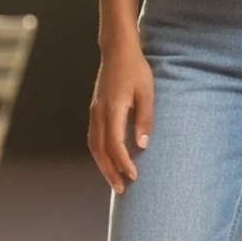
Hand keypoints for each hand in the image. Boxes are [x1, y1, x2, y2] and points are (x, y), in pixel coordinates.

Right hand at [88, 41, 153, 193]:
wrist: (117, 51)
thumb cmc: (136, 70)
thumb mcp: (147, 93)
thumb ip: (145, 119)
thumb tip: (142, 145)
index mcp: (112, 109)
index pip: (115, 144)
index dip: (123, 162)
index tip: (134, 176)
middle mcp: (99, 112)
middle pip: (100, 150)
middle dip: (110, 172)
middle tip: (122, 189)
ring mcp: (94, 111)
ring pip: (94, 146)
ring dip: (103, 166)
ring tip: (115, 181)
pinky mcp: (94, 110)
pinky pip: (94, 137)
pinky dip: (99, 153)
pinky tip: (109, 161)